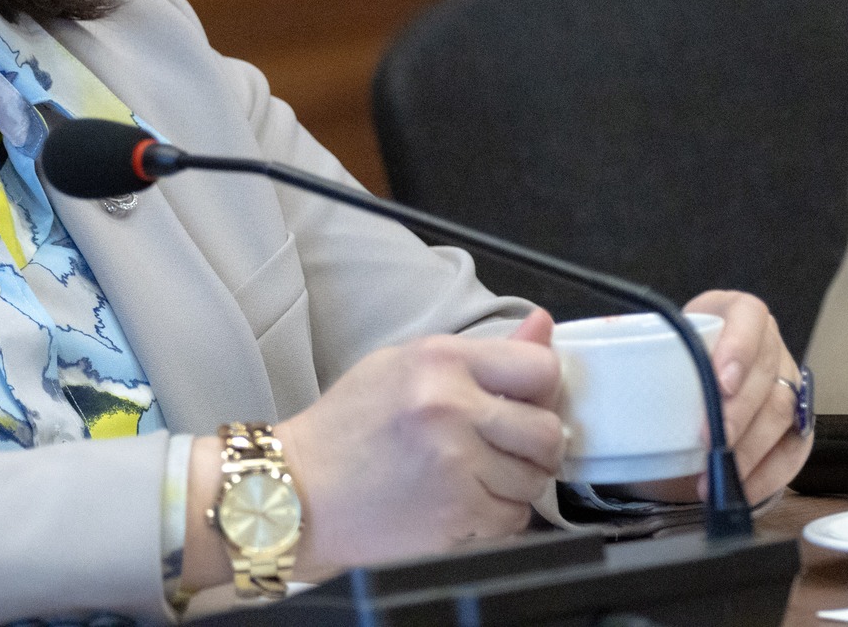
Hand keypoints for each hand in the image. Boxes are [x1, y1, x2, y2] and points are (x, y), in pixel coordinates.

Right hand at [269, 310, 564, 578]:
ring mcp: (456, 464)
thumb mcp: (403, 366)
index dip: (541, 389)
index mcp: (438, 360)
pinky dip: (496, 517)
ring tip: (470, 475)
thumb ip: (478, 354)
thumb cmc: (346, 429)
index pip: (540, 368)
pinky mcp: (457, 514)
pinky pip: (514, 519)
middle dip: (533, 444)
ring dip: (513, 483)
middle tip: (500, 448)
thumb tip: (542, 328)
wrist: (299, 492)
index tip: (524, 403)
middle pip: (548, 431)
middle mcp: (450, 407)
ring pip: (535, 479)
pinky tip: (460, 502)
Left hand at [620, 291, 813, 503]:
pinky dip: (767, 474)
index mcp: (740, 313)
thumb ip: (628, 334)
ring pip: (783, 416)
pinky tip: (741, 487)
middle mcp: (771, 346)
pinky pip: (793, 451)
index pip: (750, 319)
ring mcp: (789, 385)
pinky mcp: (797, 423)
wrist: (700, 371)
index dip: (740, 349)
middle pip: (767, 378)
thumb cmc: (675, 353)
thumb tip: (577, 335)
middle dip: (739, 412)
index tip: (720, 380)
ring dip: (750, 450)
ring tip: (718, 473)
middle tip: (711, 439)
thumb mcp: (660, 333)